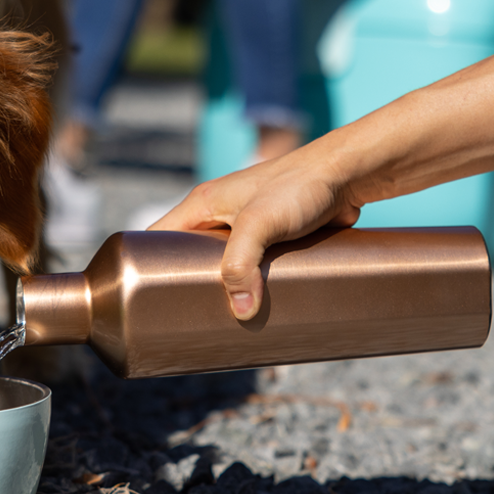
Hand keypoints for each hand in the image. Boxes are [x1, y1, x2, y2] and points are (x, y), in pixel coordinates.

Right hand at [148, 143, 361, 319]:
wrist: (347, 174)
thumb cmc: (299, 186)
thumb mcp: (261, 223)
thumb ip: (242, 265)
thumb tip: (239, 311)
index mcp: (201, 205)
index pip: (156, 238)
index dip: (146, 266)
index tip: (146, 299)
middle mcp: (218, 214)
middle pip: (188, 257)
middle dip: (189, 286)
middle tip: (190, 318)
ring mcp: (245, 226)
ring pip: (222, 265)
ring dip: (225, 288)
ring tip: (224, 320)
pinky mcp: (271, 237)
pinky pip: (252, 266)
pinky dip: (251, 284)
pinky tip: (256, 305)